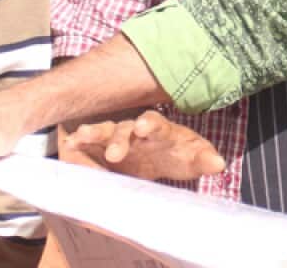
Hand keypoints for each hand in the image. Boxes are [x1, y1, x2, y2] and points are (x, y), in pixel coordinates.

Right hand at [61, 109, 226, 180]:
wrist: (155, 161)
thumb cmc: (174, 156)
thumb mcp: (190, 159)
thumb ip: (203, 159)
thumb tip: (219, 163)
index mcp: (158, 131)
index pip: (155, 123)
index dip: (149, 124)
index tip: (143, 127)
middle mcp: (132, 131)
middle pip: (123, 129)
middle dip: (117, 137)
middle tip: (115, 152)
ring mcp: (112, 140)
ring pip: (101, 133)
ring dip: (92, 135)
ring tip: (78, 138)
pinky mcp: (97, 152)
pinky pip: (85, 149)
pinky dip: (76, 146)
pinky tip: (67, 146)